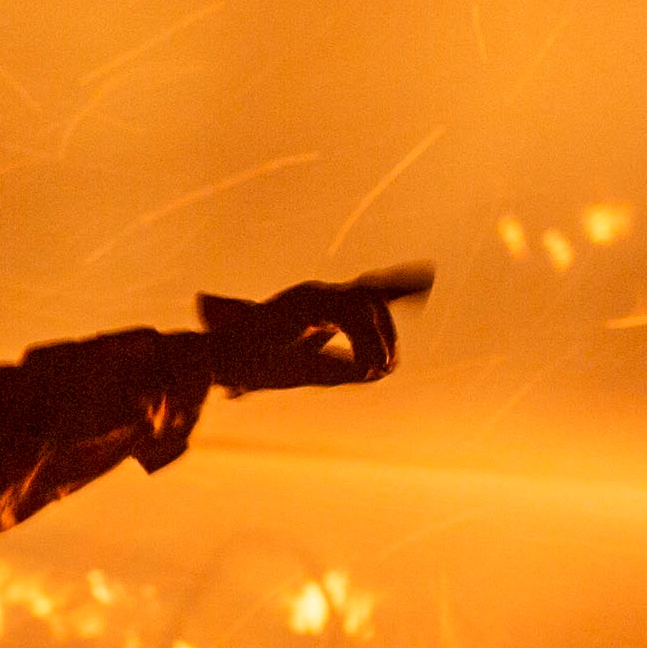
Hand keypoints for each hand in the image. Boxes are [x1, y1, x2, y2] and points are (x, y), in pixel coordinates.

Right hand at [196, 271, 415, 393]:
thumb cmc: (258, 366)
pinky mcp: (302, 304)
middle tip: (387, 364)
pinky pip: (349, 315)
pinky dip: (365, 341)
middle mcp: (315, 294)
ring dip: (377, 338)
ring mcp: (309, 295)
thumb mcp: (314, 371)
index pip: (365, 289)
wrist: (218, 364)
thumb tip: (383, 369)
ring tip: (378, 367)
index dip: (398, 282)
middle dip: (386, 330)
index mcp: (317, 307)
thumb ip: (347, 368)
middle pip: (370, 295)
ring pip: (363, 305)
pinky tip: (368, 365)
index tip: (428, 276)